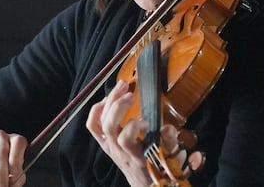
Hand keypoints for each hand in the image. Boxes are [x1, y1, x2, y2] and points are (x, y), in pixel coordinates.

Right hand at [0, 130, 27, 186]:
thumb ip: (15, 178)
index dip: (16, 162)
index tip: (13, 179)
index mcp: (14, 139)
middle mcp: (0, 136)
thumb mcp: (12, 170)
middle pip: (1, 152)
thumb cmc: (3, 165)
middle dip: (0, 174)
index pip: (18, 144)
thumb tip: (11, 185)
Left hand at [86, 80, 204, 185]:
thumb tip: (168, 128)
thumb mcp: (169, 159)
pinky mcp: (103, 142)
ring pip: (100, 123)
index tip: (147, 122)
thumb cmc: (157, 170)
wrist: (144, 184)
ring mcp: (109, 146)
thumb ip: (170, 144)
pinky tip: (108, 99)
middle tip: (131, 94)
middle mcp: (119, 151)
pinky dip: (97, 109)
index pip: (125, 140)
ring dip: (110, 102)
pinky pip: (93, 125)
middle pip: (109, 126)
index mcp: (135, 156)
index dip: (134, 126)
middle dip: (118, 106)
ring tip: (122, 87)